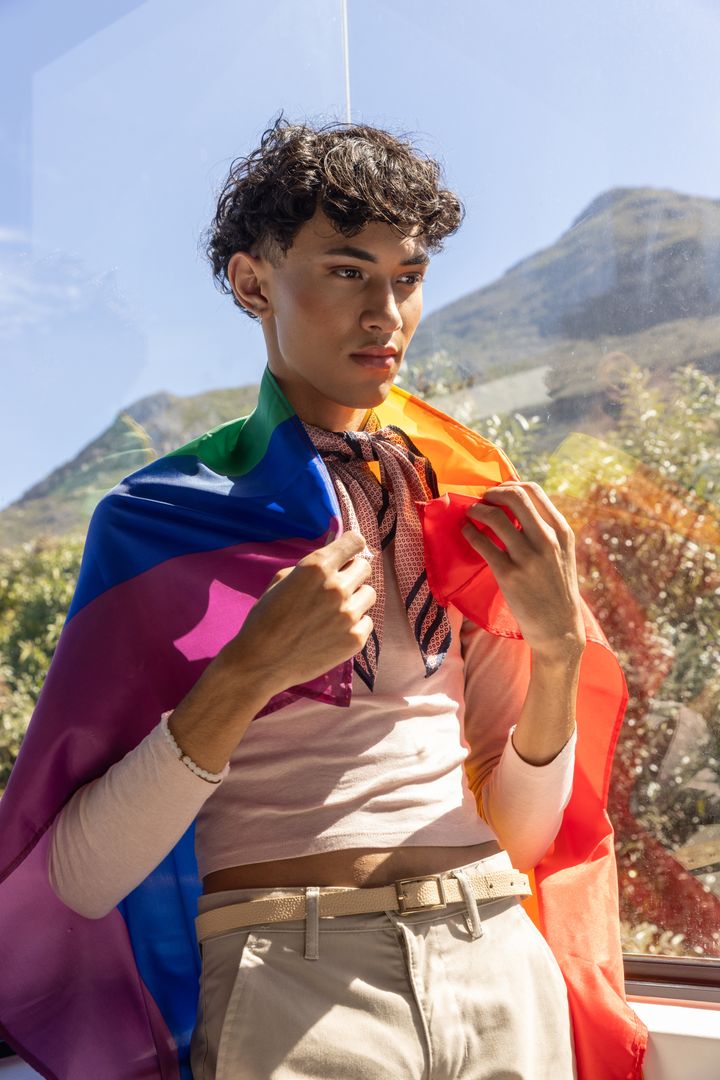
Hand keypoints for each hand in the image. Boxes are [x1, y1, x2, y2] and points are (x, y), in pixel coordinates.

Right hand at [215, 531, 375, 695]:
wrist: (261, 662)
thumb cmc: (266, 617)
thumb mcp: (282, 579)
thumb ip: (312, 564)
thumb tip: (335, 549)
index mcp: (317, 567)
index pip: (355, 541)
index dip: (351, 547)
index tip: (348, 553)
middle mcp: (337, 587)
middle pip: (365, 567)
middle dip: (352, 573)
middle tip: (336, 587)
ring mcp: (349, 615)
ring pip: (369, 594)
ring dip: (355, 599)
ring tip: (334, 612)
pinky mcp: (356, 639)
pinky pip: (367, 621)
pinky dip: (354, 625)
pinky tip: (334, 632)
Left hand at [462, 481, 585, 661]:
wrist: (559, 627)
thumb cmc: (556, 589)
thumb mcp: (563, 554)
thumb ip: (546, 530)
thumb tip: (517, 507)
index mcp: (561, 531)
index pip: (533, 490)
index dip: (509, 485)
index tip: (497, 492)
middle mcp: (547, 540)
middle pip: (514, 496)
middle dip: (492, 493)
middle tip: (481, 500)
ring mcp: (528, 557)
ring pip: (496, 517)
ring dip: (477, 510)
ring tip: (471, 514)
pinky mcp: (509, 574)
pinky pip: (483, 543)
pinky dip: (470, 532)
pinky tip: (466, 531)